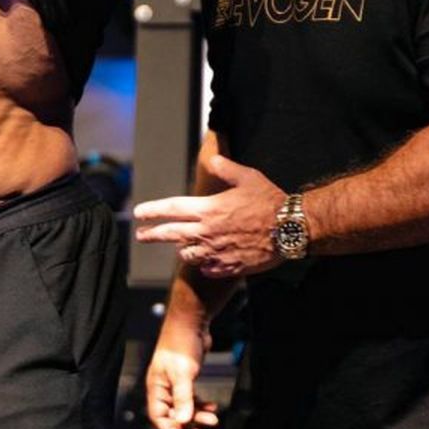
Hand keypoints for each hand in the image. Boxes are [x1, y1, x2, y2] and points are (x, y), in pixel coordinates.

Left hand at [134, 155, 283, 277]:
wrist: (290, 229)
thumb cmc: (269, 200)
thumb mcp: (247, 176)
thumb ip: (225, 168)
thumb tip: (212, 160)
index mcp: (208, 209)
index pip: (171, 210)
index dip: (152, 211)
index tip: (138, 214)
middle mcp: (207, 232)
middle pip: (171, 234)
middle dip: (152, 235)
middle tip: (141, 236)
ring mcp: (217, 252)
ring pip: (187, 254)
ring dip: (182, 249)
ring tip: (181, 246)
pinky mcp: (229, 266)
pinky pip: (207, 268)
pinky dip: (203, 264)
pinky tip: (206, 260)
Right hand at [146, 321, 218, 428]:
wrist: (191, 322)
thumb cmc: (180, 342)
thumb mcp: (183, 373)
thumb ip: (183, 398)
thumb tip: (182, 420)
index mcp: (156, 386)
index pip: (159, 416)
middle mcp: (164, 386)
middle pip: (172, 415)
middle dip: (187, 427)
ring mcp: (175, 382)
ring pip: (184, 407)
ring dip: (197, 415)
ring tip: (212, 419)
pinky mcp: (186, 377)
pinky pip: (191, 397)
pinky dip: (201, 404)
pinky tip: (211, 407)